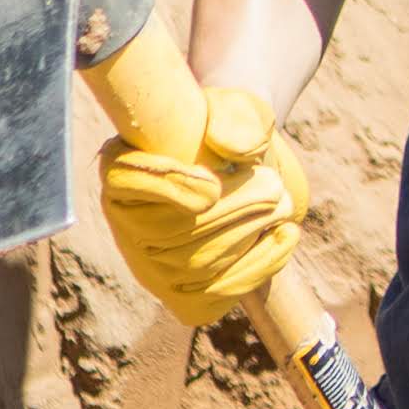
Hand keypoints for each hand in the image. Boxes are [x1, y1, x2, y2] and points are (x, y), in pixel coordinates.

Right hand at [97, 81, 310, 329]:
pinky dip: (253, 270)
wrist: (250, 166)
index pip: (126, 179)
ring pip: (193, 266)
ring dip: (247, 234)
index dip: (166, 185)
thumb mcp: (240, 110)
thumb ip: (237, 120)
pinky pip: (208, 299)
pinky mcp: (182, 294)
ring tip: (281, 204)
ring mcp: (151, 265)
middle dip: (231, 210)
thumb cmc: (236, 130)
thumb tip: (235, 149)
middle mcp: (126, 220)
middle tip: (274, 188)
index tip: (213, 183)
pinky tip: (284, 237)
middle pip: (166, 230)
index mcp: (124, 164)